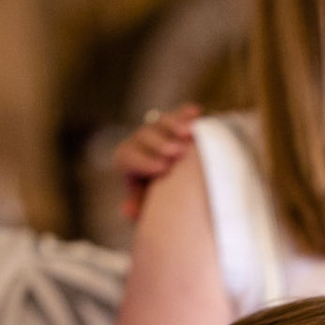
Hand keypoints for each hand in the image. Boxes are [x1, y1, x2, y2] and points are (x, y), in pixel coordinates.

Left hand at [115, 103, 199, 220]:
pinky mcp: (181, 121)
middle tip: (176, 152)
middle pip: (145, 135)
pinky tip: (197, 114)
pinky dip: (188, 113)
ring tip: (190, 133)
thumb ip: (141, 206)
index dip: (143, 160)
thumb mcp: (151, 205)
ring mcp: (161, 129)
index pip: (127, 156)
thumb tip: (128, 210)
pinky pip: (182, 113)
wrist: (184, 187)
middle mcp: (142, 141)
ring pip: (162, 122)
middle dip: (160, 143)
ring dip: (175, 125)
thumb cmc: (164, 200)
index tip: (162, 169)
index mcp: (130, 161)